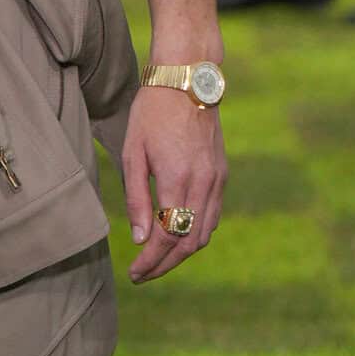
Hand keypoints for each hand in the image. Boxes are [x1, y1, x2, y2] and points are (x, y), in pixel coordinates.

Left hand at [121, 86, 226, 284]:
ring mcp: (217, 179)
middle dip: (165, 265)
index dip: (150, 261)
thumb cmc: (151, 113)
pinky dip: (196, 233)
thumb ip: (136, 199)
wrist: (187, 81)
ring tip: (157, 259)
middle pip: (189, 243)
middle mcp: (203, 183)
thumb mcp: (132, 153)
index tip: (134, 273)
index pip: (167, 237)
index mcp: (177, 179)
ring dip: (182, 253)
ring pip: (205, 233)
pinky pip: (213, 215)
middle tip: (142, 274)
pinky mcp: (222, 174)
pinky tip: (177, 235)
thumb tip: (140, 239)